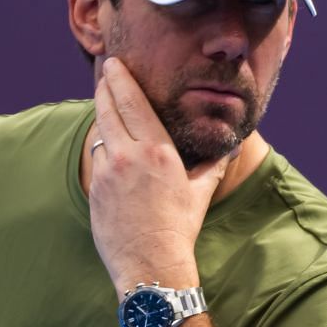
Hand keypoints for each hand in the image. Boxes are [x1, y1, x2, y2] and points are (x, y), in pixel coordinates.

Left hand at [89, 58, 227, 290]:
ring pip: (100, 131)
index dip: (121, 80)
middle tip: (105, 70)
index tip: (115, 64)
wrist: (151, 262)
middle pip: (109, 108)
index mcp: (158, 151)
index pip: (133, 103)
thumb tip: (231, 149)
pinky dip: (102, 149)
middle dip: (106, 85)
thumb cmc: (180, 228)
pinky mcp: (95, 188)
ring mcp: (108, 171)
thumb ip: (213, 166)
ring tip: (103, 101)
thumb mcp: (200, 193)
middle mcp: (130, 155)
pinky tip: (105, 144)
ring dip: (101, 114)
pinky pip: (97, 160)